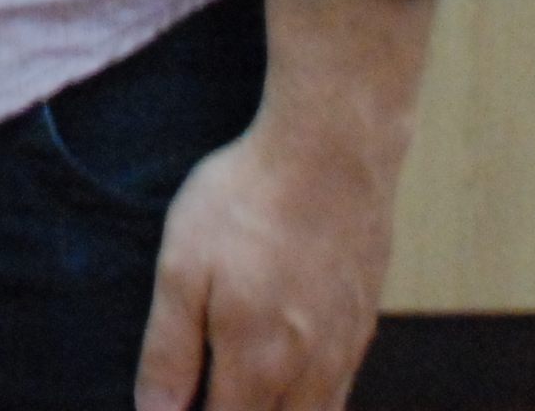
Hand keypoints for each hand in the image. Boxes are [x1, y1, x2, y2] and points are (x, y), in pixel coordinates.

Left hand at [135, 0, 432, 410]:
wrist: (333, 149)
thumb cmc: (247, 202)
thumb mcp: (182, 268)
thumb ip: (169, 350)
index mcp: (256, 363)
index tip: (178, 405)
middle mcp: (309, 370)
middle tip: (205, 389)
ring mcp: (345, 348)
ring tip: (241, 387)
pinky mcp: (365, 321)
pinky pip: (340, 387)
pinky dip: (312, 398)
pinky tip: (287, 377)